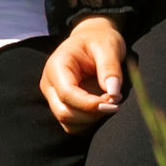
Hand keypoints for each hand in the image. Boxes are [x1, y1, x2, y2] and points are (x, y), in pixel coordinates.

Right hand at [41, 17, 127, 132]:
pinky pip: (73, 125)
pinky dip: (89, 122)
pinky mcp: (62, 106)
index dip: (89, 103)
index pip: (66, 94)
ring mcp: (54, 97)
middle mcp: (49, 84)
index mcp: (56, 66)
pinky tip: (101, 106)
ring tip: (109, 101)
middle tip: (115, 101)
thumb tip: (112, 92)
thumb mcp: (108, 46)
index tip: (113, 101)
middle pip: (64, 113)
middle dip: (92, 113)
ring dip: (92, 119)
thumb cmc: (99, 40)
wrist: (92, 40)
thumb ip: (109, 67)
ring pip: (68, 123)